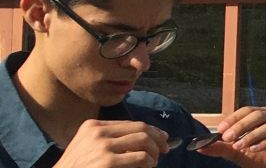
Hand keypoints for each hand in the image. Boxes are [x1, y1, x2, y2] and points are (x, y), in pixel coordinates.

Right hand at [51, 120, 166, 167]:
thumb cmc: (77, 167)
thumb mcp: (88, 146)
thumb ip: (111, 139)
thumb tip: (146, 136)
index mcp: (93, 126)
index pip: (131, 123)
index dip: (151, 130)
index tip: (162, 138)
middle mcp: (98, 132)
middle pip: (141, 128)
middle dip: (158, 139)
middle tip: (165, 150)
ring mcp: (102, 146)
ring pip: (144, 141)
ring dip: (155, 152)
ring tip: (153, 162)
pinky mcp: (107, 161)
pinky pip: (141, 158)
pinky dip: (149, 163)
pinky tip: (147, 167)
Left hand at [199, 107, 265, 167]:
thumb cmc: (261, 159)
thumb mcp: (237, 153)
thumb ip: (221, 148)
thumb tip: (200, 146)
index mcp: (265, 117)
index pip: (248, 110)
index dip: (233, 118)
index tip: (220, 130)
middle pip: (259, 115)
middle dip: (240, 126)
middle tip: (227, 137)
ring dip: (250, 136)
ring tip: (238, 146)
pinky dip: (263, 144)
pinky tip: (252, 150)